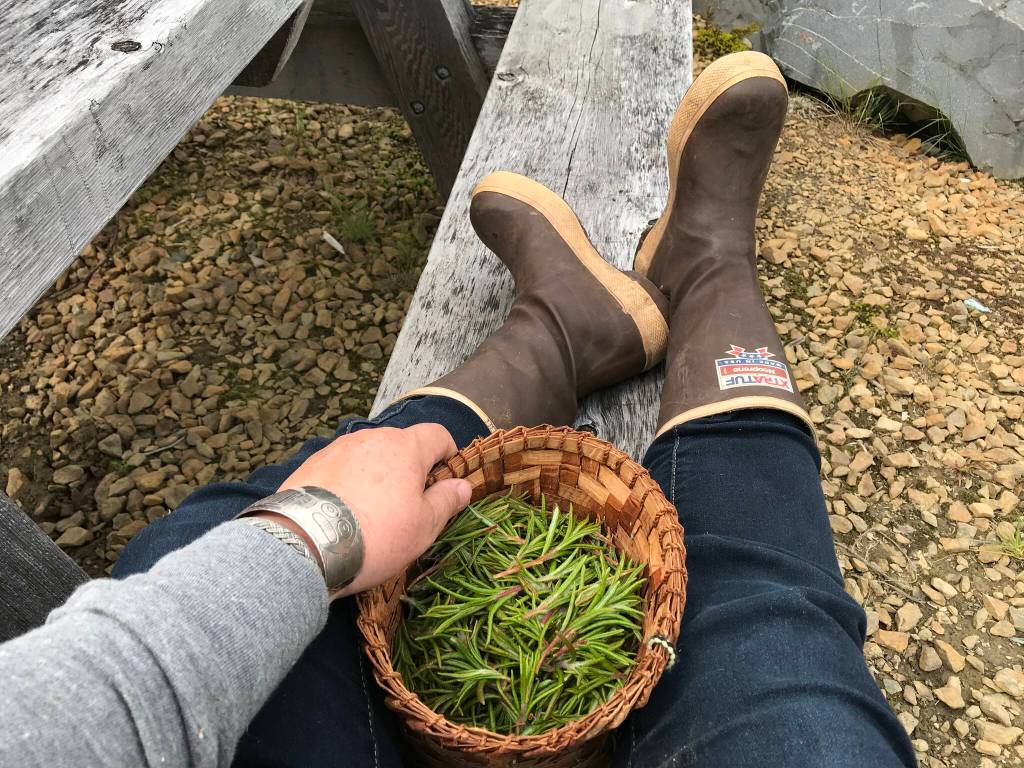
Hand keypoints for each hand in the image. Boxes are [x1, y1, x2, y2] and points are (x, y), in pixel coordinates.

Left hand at [274, 424, 471, 597]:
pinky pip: (341, 468)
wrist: (305, 543)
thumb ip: (446, 500)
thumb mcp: (423, 526)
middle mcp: (371, 438)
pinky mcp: (311, 464)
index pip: (438, 435)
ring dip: (377, 476)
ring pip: (369, 456)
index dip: (448, 456)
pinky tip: (342, 512)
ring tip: (371, 512)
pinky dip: (349, 483)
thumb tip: (463, 485)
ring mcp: (338, 448)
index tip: (445, 483)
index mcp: (405, 446)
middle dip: (410, 469)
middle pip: (401, 445)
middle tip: (408, 506)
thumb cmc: (377, 534)